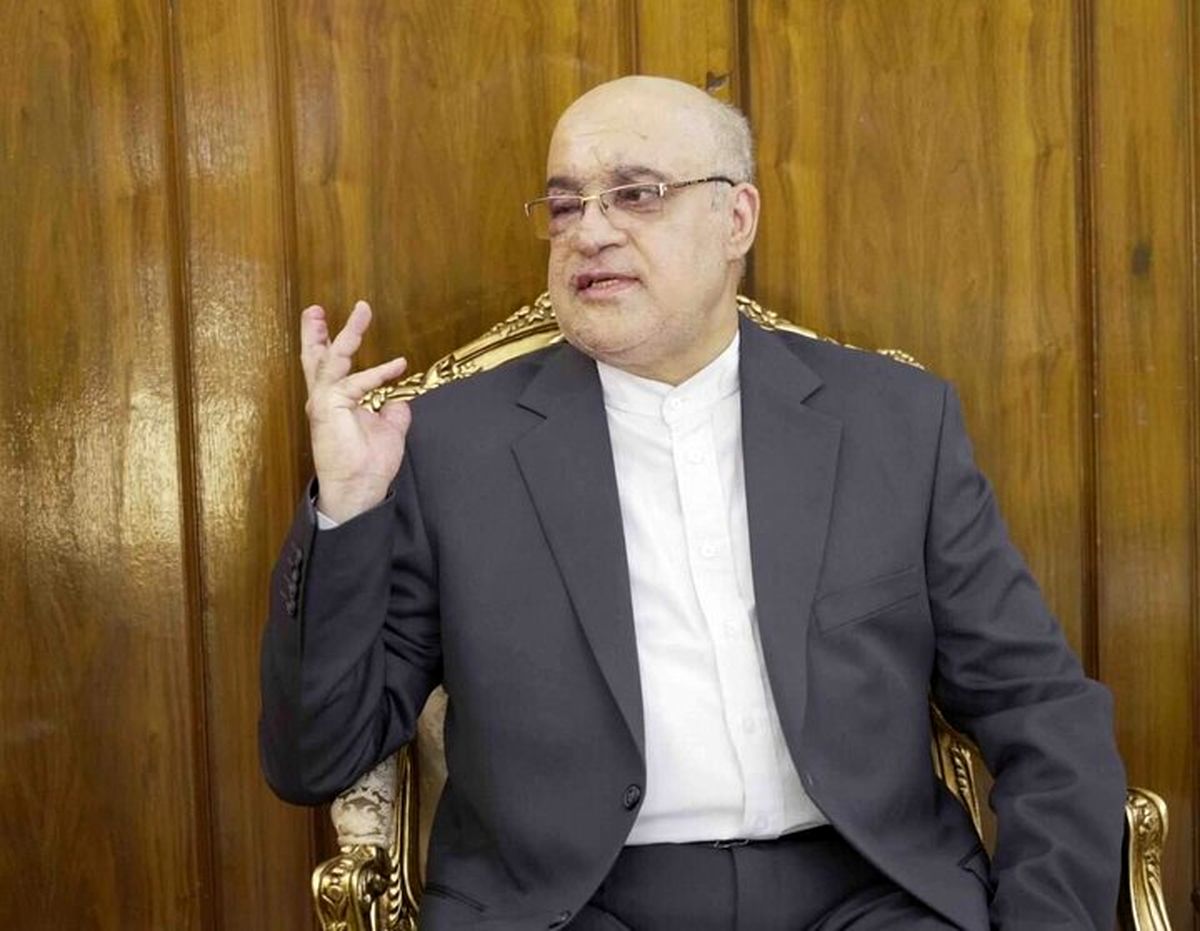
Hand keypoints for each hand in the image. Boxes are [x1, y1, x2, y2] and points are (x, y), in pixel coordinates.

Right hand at [299, 300, 411, 522]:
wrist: (359, 487)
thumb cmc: (369, 463)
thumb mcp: (388, 429)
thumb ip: (392, 410)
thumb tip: (401, 398)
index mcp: (333, 402)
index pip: (328, 367)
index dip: (332, 344)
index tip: (346, 323)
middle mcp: (323, 398)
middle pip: (315, 357)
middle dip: (316, 332)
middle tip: (315, 308)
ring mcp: (323, 401)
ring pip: (332, 358)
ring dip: (348, 333)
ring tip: (362, 311)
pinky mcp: (328, 406)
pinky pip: (354, 382)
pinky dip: (376, 374)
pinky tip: (396, 366)